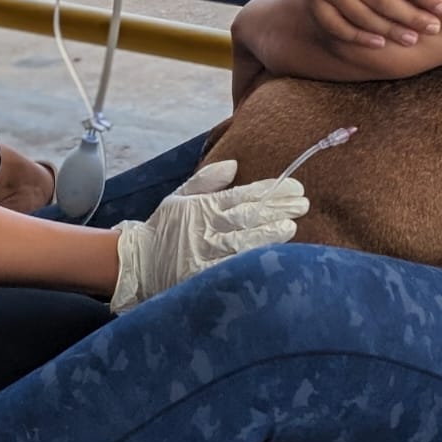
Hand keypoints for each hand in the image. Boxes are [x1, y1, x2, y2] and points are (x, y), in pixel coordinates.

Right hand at [110, 159, 307, 312]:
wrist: (138, 264)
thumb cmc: (163, 229)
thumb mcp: (179, 197)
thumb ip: (207, 180)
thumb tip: (235, 164)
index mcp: (202, 207)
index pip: (242, 196)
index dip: (270, 191)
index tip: (295, 187)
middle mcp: (206, 229)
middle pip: (248, 217)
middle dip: (278, 209)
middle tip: (303, 203)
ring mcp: (205, 254)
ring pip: (244, 242)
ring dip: (270, 233)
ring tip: (292, 226)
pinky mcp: (203, 277)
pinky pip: (233, 268)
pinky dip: (253, 262)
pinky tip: (273, 257)